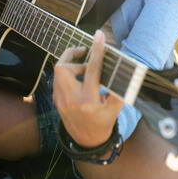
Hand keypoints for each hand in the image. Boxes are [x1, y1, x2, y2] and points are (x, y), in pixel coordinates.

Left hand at [53, 30, 123, 147]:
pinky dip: (67, 73)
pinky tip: (78, 75)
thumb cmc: (103, 123)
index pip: (91, 70)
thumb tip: (121, 66)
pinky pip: (57, 79)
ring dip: (70, 64)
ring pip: (57, 72)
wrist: (87, 142)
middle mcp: (71, 99)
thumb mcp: (115, 108)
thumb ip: (118, 88)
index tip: (99, 36)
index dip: (96, 51)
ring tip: (83, 65)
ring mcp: (60, 100)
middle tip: (85, 53)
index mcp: (88, 101)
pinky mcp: (56, 100)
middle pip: (62, 68)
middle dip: (72, 55)